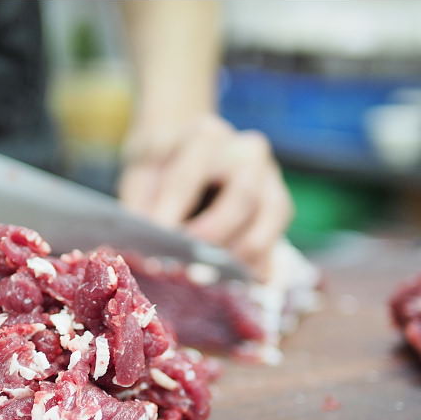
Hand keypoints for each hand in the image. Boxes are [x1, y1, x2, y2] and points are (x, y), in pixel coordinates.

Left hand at [118, 115, 293, 279]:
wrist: (186, 146)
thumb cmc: (162, 165)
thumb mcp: (141, 175)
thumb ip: (142, 207)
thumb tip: (144, 254)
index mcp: (205, 137)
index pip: (188, 178)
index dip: (171, 214)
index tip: (155, 245)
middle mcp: (246, 153)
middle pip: (242, 198)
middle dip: (213, 237)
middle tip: (186, 267)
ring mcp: (269, 179)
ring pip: (265, 224)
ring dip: (235, 257)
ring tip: (205, 279)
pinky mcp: (279, 207)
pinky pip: (273, 244)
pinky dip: (252, 268)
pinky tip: (228, 282)